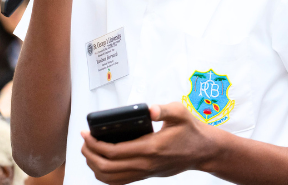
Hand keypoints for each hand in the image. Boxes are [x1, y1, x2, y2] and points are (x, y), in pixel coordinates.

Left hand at [80, 102, 220, 184]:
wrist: (203, 150)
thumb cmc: (191, 130)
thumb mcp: (180, 113)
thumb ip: (164, 110)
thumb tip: (149, 109)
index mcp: (151, 148)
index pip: (115, 151)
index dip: (96, 143)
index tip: (86, 133)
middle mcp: (146, 163)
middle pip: (107, 167)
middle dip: (90, 154)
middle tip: (84, 141)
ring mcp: (145, 172)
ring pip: (111, 178)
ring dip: (95, 166)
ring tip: (89, 151)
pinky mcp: (146, 175)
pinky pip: (120, 181)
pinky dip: (105, 175)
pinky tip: (100, 162)